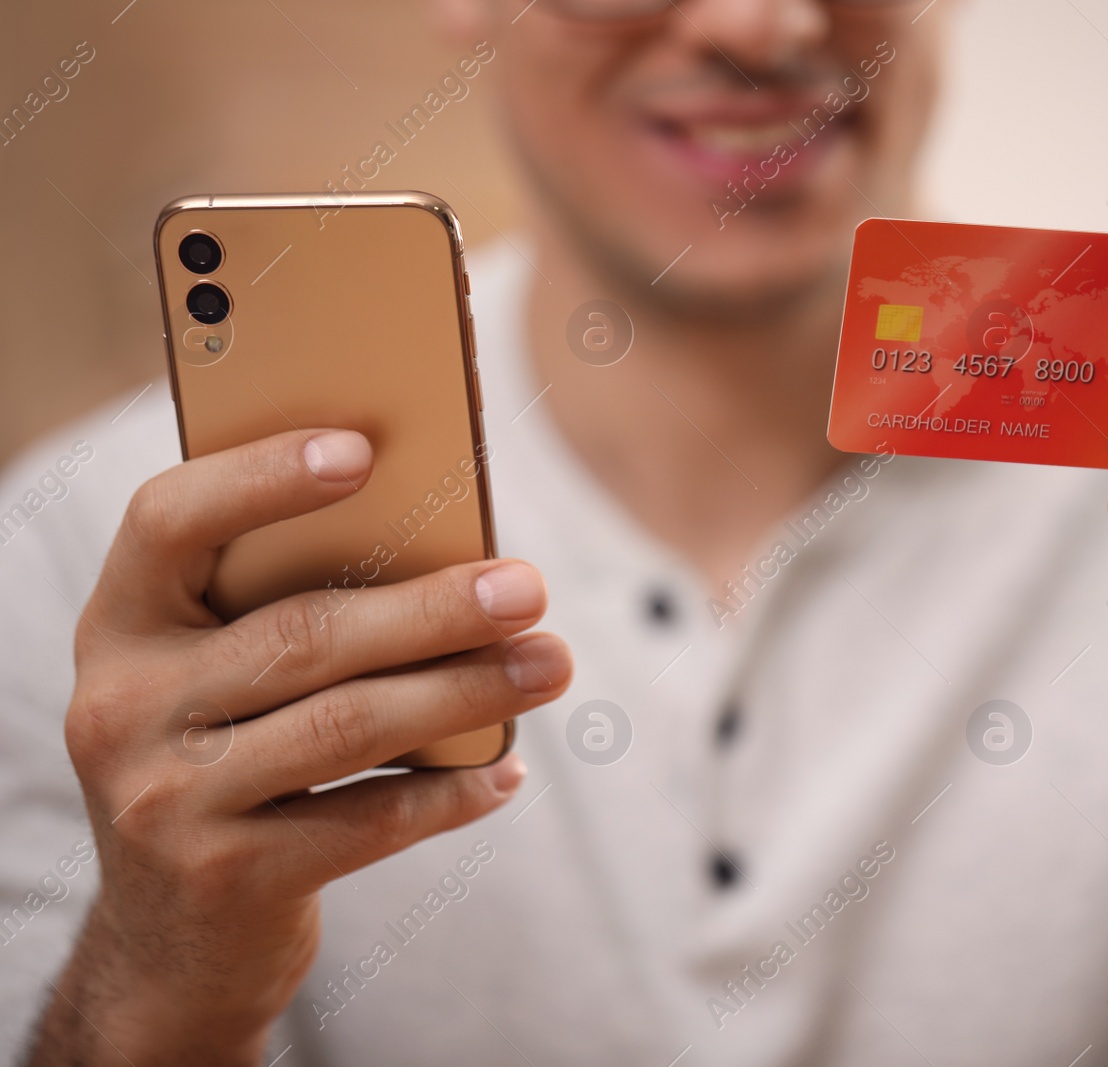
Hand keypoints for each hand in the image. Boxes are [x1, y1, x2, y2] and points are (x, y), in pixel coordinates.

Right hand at [42, 429, 571, 1065]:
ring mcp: (166, 800)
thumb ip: (284, 611)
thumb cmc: (228, 761)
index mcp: (121, 625)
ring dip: (466, 690)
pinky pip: (367, 821)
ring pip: (348, 724)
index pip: (169, 521)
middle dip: (432, 608)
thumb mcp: (217, 679)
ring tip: (550, 662)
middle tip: (527, 588)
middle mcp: (123, 706)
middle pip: (302, 633)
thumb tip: (453, 555)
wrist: (171, 943)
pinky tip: (508, 768)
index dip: (260, 477)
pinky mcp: (225, 879)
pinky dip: (450, 793)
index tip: (364, 448)